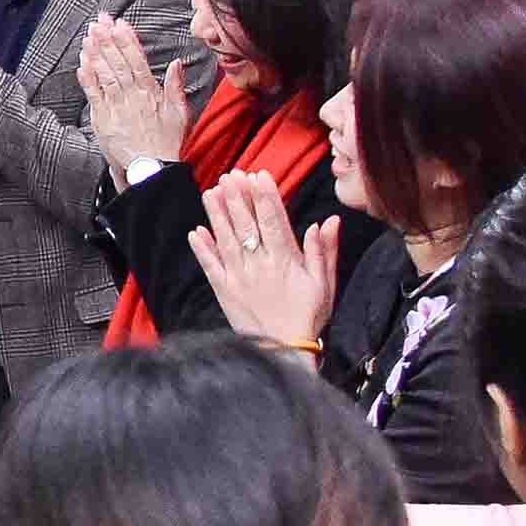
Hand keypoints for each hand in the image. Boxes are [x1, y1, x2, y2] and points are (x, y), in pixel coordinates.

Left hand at [79, 15, 193, 175]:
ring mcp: (115, 106)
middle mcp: (132, 96)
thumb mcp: (180, 113)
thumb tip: (177, 63)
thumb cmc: (165, 143)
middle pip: (118, 62)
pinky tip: (82, 62)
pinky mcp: (102, 119)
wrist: (151, 169)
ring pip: (104, 74)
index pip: (137, 60)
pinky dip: (87, 77)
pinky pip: (93, 94)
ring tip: (89, 35)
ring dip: (96, 53)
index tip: (120, 24)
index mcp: (150, 92)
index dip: (127, 40)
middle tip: (99, 21)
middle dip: (107, 39)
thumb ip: (176, 86)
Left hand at [188, 172, 339, 350]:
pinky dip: (203, 249)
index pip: (274, 221)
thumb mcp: (325, 284)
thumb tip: (328, 221)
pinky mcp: (224, 291)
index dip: (265, 196)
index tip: (259, 175)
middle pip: (246, 225)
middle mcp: (258, 265)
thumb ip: (324, 251)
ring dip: (217, 215)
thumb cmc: (308, 317)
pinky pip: (210, 266)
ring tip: (211, 192)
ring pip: (226, 240)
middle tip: (231, 175)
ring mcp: (238, 277)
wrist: (284, 351)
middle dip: (238, 198)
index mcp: (284, 261)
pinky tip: (196, 232)